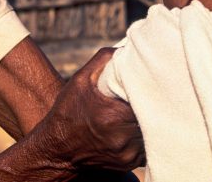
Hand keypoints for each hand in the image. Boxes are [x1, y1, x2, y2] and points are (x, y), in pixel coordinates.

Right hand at [37, 47, 144, 171]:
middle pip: (155, 115)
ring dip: (152, 119)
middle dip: (155, 102)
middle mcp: (123, 137)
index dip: (153, 87)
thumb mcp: (80, 80)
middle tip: (155, 90)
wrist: (57, 151)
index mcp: (113, 114)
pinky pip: (147, 145)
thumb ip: (104, 59)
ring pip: (154, 131)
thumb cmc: (68, 112)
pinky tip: (135, 124)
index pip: (148, 97)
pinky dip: (145, 134)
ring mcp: (128, 153)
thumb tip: (126, 47)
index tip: (154, 79)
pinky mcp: (130, 163)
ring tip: (146, 106)